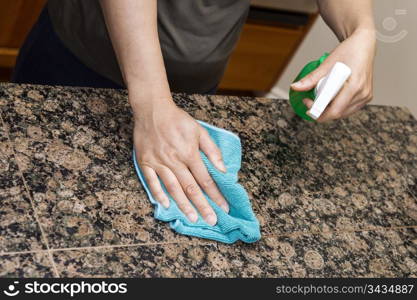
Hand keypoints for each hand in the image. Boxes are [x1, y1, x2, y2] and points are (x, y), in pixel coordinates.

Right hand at [133, 98, 228, 225]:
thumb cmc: (177, 119)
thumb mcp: (199, 130)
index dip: (216, 195)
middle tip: (211, 220)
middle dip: (203, 206)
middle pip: (191, 188)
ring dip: (183, 205)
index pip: (206, 179)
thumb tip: (222, 169)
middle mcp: (174, 160)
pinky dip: (159, 194)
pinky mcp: (145, 162)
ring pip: (173, 188)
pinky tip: (166, 205)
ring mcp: (158, 162)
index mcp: (189, 153)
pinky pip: (152, 181)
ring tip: (192, 218)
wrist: (152, 109)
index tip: (224, 207)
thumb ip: (211, 150)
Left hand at [291, 29, 375, 121]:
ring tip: (320, 96)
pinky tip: (330, 97)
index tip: (307, 104)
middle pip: (337, 113)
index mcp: (355, 86)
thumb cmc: (348, 51)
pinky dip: (336, 106)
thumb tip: (295, 87)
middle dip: (321, 110)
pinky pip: (348, 109)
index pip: (335, 110)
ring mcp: (365, 96)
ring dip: (328, 109)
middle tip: (310, 100)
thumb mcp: (327, 64)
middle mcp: (363, 93)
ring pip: (342, 113)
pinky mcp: (365, 98)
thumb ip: (311, 79)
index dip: (318, 111)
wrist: (363, 45)